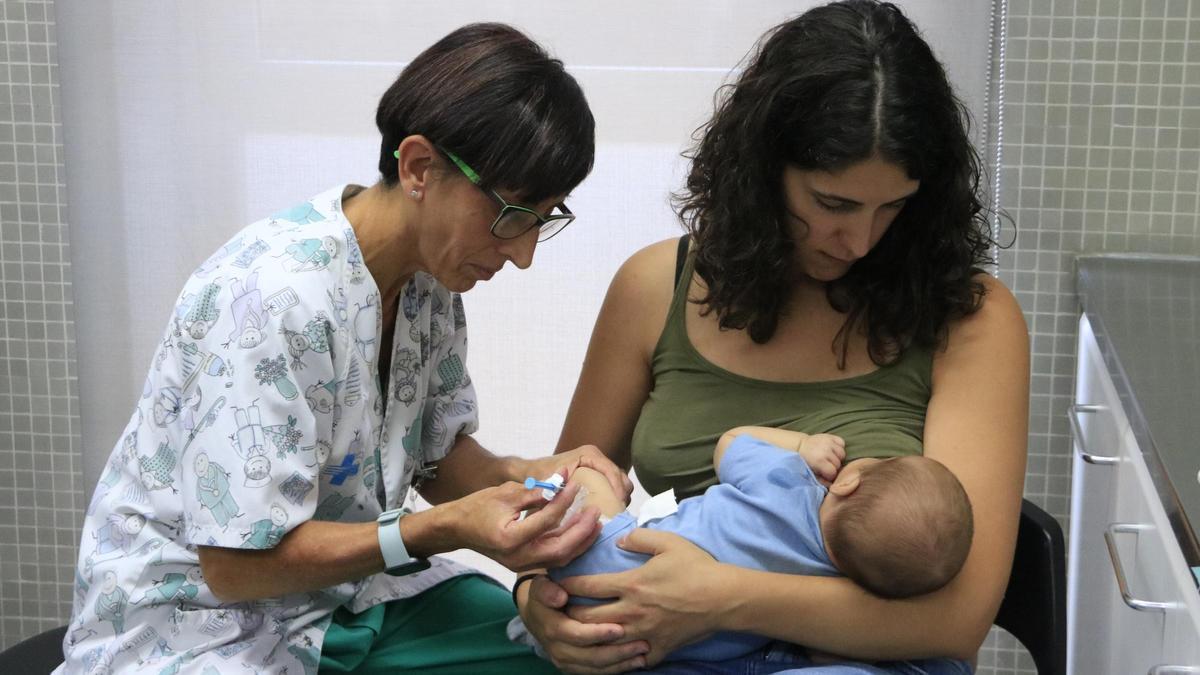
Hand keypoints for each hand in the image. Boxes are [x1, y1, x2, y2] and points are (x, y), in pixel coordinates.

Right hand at [445, 481, 601, 570]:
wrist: (458, 528)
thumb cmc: (478, 507)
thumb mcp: (505, 493)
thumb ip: (535, 491)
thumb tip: (562, 480)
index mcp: (510, 538)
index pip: (546, 520)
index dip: (563, 501)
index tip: (574, 484)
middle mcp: (517, 557)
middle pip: (560, 549)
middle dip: (582, 530)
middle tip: (595, 510)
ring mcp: (521, 564)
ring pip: (560, 558)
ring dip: (581, 541)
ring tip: (595, 522)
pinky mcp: (525, 564)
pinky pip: (554, 559)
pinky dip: (570, 546)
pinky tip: (582, 531)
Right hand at [517, 575, 649, 673]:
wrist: (534, 614)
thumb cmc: (545, 594)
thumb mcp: (541, 586)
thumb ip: (548, 590)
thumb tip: (560, 596)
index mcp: (552, 628)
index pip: (577, 634)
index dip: (598, 633)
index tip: (620, 629)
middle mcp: (558, 648)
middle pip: (590, 656)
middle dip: (617, 652)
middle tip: (642, 644)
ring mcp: (565, 661)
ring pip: (595, 667)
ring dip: (620, 663)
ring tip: (643, 654)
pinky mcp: (573, 667)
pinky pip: (595, 672)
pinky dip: (615, 669)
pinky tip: (634, 662)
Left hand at [525, 445, 633, 505]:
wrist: (533, 471)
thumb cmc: (540, 474)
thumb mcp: (547, 482)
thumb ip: (554, 488)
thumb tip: (564, 496)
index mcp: (589, 455)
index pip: (610, 470)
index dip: (618, 487)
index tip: (619, 504)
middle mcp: (597, 458)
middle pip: (620, 476)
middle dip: (622, 494)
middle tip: (619, 514)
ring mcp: (599, 467)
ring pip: (620, 482)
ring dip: (620, 497)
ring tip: (615, 515)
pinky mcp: (599, 476)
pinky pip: (614, 486)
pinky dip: (615, 498)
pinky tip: (609, 512)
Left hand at [558, 529, 724, 667]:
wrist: (723, 598)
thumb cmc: (696, 567)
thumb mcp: (667, 542)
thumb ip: (638, 538)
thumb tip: (619, 540)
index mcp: (631, 584)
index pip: (588, 586)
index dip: (567, 585)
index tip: (555, 583)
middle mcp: (631, 611)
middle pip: (587, 618)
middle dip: (568, 615)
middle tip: (559, 611)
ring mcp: (643, 633)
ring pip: (604, 640)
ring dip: (588, 636)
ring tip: (576, 632)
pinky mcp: (658, 648)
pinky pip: (632, 658)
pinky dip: (620, 656)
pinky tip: (613, 652)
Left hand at [798, 433, 844, 482]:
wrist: (800, 446)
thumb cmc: (806, 461)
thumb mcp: (811, 473)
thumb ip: (821, 480)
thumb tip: (832, 485)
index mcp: (819, 461)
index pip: (833, 472)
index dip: (830, 475)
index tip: (826, 474)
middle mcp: (825, 450)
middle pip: (838, 464)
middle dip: (833, 467)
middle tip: (827, 466)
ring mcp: (828, 442)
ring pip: (842, 454)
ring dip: (838, 457)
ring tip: (830, 458)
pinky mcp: (831, 436)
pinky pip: (842, 443)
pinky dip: (839, 447)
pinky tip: (833, 450)